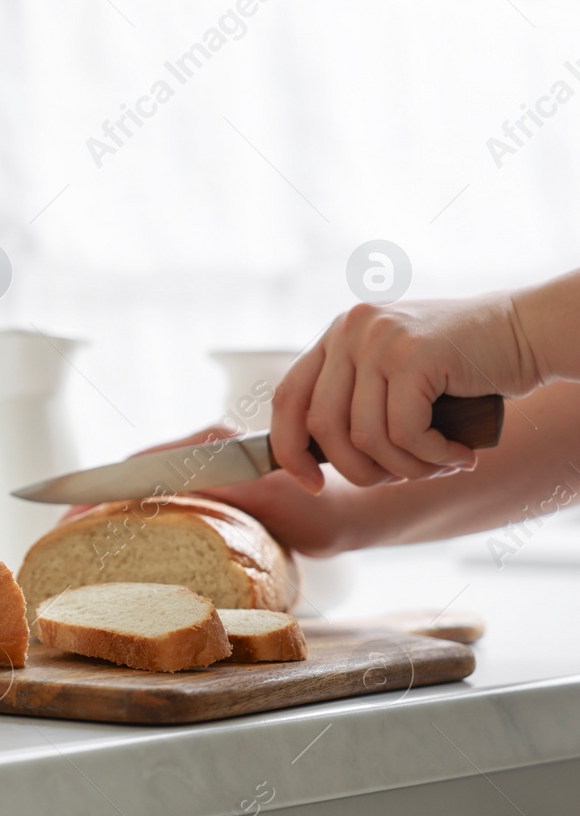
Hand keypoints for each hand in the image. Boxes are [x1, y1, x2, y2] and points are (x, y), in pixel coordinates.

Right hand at [62, 427, 357, 555]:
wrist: (364, 504)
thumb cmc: (328, 508)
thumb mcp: (272, 504)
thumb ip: (223, 494)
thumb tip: (172, 495)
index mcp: (211, 446)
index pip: (138, 468)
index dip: (96, 492)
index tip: (61, 513)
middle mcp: (205, 447)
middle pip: (132, 473)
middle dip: (91, 501)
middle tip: (56, 533)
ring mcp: (209, 462)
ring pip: (145, 484)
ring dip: (110, 508)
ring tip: (75, 536)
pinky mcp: (217, 480)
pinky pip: (166, 494)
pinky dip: (137, 512)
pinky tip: (120, 534)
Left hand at [271, 295, 540, 492]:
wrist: (527, 331)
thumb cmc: (461, 369)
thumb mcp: (393, 379)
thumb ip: (354, 404)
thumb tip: (305, 464)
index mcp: (336, 336)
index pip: (287, 399)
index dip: (290, 450)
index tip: (311, 485)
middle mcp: (350, 330)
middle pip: (323, 426)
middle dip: (359, 470)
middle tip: (401, 479)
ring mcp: (380, 339)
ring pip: (366, 436)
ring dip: (405, 468)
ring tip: (439, 466)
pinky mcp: (414, 354)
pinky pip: (404, 433)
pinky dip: (432, 456)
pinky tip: (459, 455)